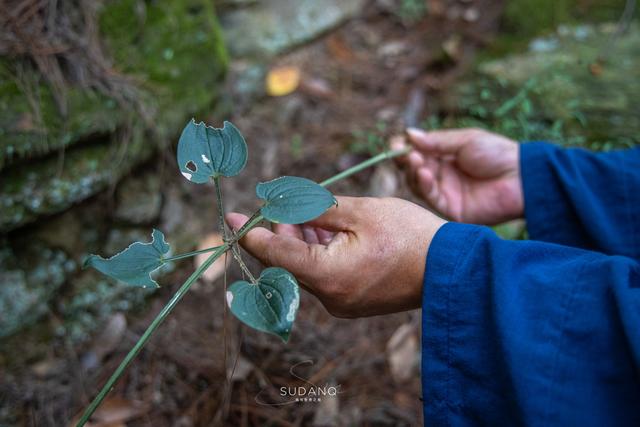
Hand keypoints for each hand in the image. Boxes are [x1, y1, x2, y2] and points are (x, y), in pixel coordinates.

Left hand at [226, 197, 445, 317]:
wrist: (453, 269)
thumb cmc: (411, 235)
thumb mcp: (360, 212)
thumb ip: (316, 209)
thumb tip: (285, 206)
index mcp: (327, 276)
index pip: (274, 255)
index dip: (250, 234)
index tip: (229, 219)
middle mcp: (329, 297)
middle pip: (287, 263)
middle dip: (280, 232)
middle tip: (277, 204)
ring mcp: (342, 303)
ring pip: (305, 269)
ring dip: (299, 241)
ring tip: (303, 212)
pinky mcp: (353, 302)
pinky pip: (323, 277)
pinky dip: (317, 253)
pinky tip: (321, 230)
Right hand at [392, 128, 522, 224]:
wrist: (523, 177)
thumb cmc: (498, 154)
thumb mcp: (465, 140)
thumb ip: (437, 141)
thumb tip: (409, 134)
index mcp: (445, 157)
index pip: (418, 153)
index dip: (405, 149)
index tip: (396, 144)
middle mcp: (442, 176)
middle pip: (413, 170)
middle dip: (405, 160)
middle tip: (403, 152)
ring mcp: (446, 193)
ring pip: (417, 185)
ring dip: (413, 172)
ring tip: (416, 160)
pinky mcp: (451, 210)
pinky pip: (431, 199)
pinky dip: (424, 185)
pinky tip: (425, 174)